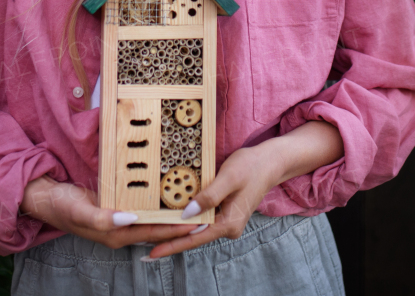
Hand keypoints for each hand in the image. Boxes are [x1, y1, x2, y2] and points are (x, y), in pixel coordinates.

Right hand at [20, 176, 193, 249]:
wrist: (45, 198)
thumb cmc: (61, 206)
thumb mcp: (79, 210)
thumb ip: (102, 218)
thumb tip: (129, 219)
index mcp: (115, 234)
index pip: (152, 233)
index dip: (174, 228)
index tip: (195, 221)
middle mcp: (120, 230)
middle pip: (156, 230)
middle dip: (179, 225)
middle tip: (203, 214)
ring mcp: (118, 221)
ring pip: (151, 221)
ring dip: (170, 216)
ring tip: (192, 207)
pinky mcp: (116, 210)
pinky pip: (141, 211)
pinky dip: (156, 207)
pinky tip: (166, 199)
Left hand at [143, 120, 342, 259]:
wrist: (271, 162)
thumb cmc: (251, 166)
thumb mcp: (229, 177)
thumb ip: (209, 195)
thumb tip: (187, 213)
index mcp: (229, 223)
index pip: (194, 238)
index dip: (172, 245)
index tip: (151, 252)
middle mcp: (228, 227)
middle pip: (193, 237)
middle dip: (169, 241)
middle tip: (143, 245)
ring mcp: (226, 221)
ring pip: (196, 229)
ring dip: (176, 231)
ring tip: (151, 235)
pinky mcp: (224, 213)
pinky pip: (201, 221)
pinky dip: (186, 221)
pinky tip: (171, 221)